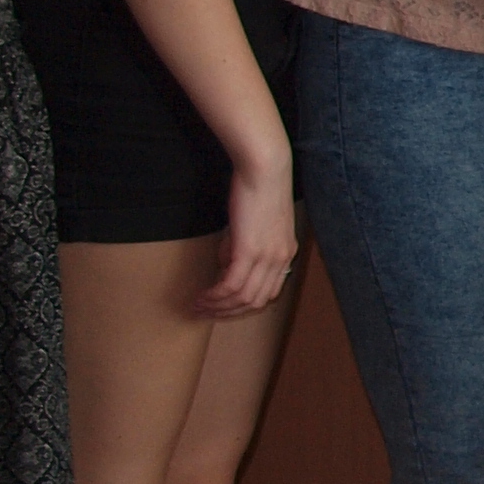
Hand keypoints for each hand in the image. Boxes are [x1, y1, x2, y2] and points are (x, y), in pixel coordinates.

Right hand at [202, 153, 299, 316]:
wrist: (265, 170)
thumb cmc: (258, 190)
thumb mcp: (254, 225)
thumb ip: (241, 247)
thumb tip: (225, 264)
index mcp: (286, 254)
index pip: (268, 293)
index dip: (243, 305)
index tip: (222, 307)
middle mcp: (281, 259)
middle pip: (255, 302)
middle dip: (227, 312)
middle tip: (204, 313)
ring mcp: (268, 257)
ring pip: (242, 298)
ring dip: (217, 307)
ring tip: (197, 306)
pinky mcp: (250, 251)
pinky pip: (231, 286)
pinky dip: (215, 296)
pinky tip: (201, 296)